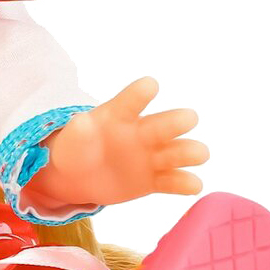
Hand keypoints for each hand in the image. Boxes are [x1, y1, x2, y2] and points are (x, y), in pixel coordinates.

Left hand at [23, 77, 208, 207]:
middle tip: (188, 118)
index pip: (131, 101)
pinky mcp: (156, 180)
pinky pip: (175, 182)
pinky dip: (186, 183)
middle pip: (165, 124)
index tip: (151, 84)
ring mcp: (152, 156)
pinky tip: (192, 184)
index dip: (141, 92)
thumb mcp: (72, 140)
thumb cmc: (78, 148)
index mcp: (120, 115)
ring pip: (179, 151)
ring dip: (190, 151)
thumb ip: (78, 132)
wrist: (81, 176)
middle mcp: (142, 132)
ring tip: (196, 153)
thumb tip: (81, 121)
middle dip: (177, 120)